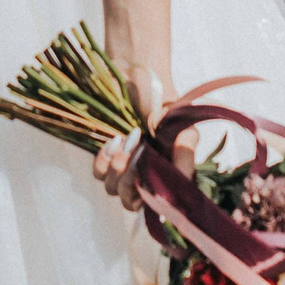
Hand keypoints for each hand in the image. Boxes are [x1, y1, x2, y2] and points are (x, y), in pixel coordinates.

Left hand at [92, 64, 191, 211]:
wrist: (142, 79)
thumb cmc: (167, 105)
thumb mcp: (184, 129)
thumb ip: (185, 155)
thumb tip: (182, 184)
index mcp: (167, 177)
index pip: (160, 206)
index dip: (155, 199)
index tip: (154, 176)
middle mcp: (145, 178)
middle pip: (132, 202)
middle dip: (132, 181)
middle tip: (140, 151)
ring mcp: (123, 169)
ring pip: (114, 189)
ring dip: (119, 167)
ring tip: (129, 139)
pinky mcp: (105, 157)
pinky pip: (99, 173)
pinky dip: (104, 160)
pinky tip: (114, 139)